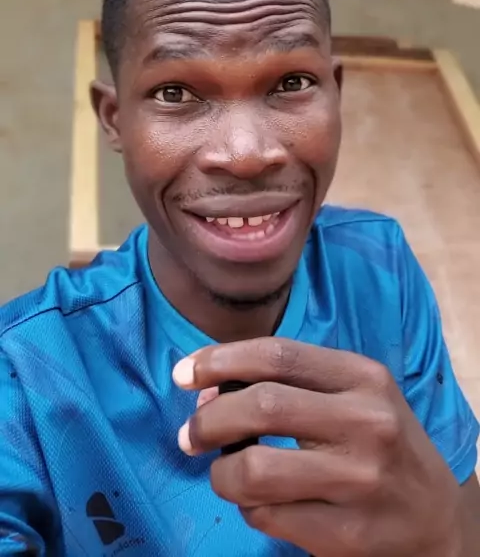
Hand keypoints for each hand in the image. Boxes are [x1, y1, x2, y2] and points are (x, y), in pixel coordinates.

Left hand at [173, 338, 461, 556]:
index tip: (184, 373)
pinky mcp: (346, 534)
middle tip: (189, 434)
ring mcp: (358, 480)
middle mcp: (367, 422)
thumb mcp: (351, 397)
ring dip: (220, 472)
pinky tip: (259, 502)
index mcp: (364, 377)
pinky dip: (247, 508)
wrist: (434, 517)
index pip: (277, 355)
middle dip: (207, 419)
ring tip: (223, 473)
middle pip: (261, 406)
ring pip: (252, 469)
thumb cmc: (379, 443)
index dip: (219, 360)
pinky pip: (265, 516)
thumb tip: (207, 388)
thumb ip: (288, 383)